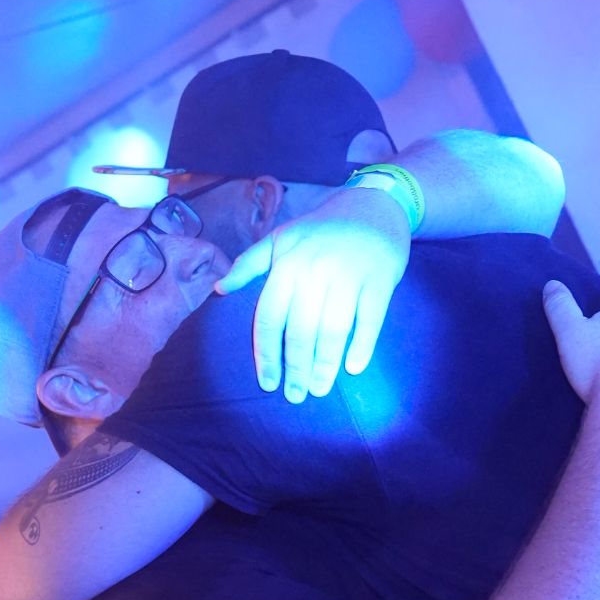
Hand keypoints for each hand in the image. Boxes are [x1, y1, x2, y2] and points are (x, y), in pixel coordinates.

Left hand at [216, 187, 410, 400]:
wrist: (373, 204)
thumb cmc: (322, 228)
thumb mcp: (280, 238)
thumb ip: (250, 264)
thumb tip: (220, 289)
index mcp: (287, 262)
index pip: (270, 317)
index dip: (267, 354)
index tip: (267, 382)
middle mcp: (315, 269)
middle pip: (300, 330)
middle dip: (296, 368)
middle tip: (296, 395)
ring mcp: (349, 275)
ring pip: (333, 330)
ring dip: (325, 365)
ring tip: (321, 389)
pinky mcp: (379, 280)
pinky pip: (369, 321)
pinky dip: (362, 347)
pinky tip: (354, 368)